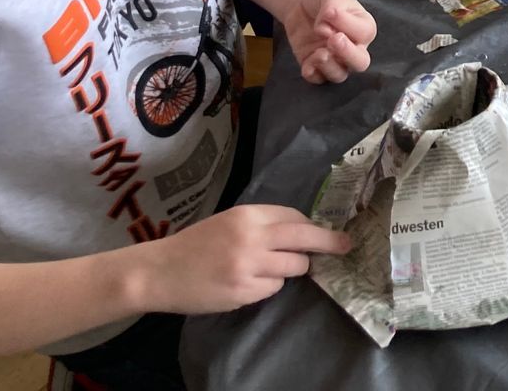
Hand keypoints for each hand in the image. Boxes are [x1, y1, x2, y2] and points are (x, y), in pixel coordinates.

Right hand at [142, 204, 350, 314]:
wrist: (160, 271)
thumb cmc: (196, 244)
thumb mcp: (229, 222)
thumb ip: (262, 224)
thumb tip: (302, 230)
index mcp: (248, 215)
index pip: (295, 217)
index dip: (311, 226)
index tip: (326, 231)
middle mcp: (252, 238)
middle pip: (306, 238)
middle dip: (330, 242)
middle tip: (346, 245)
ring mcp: (249, 267)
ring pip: (294, 267)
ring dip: (290, 268)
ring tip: (266, 267)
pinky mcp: (244, 292)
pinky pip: (273, 287)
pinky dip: (268, 285)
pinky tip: (246, 282)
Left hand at [285, 0, 377, 83]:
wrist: (300, 3)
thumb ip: (332, 6)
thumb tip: (326, 26)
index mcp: (364, 27)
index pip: (364, 33)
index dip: (347, 25)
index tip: (330, 12)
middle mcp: (354, 47)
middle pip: (360, 62)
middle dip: (348, 54)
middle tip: (333, 40)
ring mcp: (334, 59)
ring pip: (340, 75)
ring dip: (330, 66)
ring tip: (319, 53)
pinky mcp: (314, 64)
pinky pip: (318, 79)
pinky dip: (313, 74)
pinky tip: (307, 63)